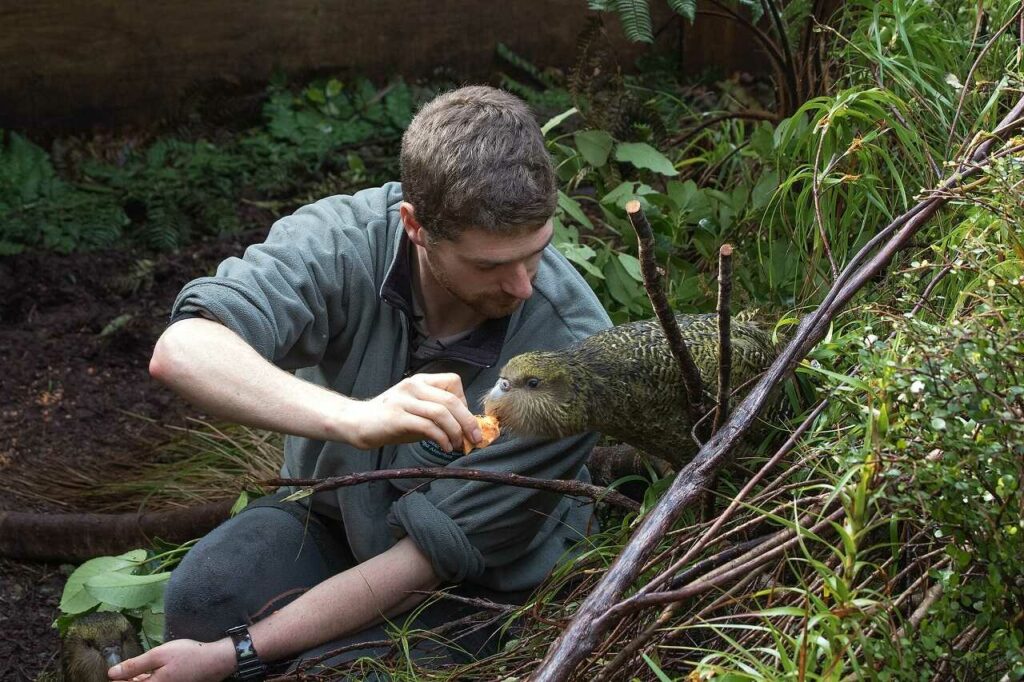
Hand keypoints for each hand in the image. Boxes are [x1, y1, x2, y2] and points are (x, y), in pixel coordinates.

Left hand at [107, 638, 234, 681]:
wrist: (214, 661)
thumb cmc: (187, 656)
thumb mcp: (159, 655)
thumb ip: (135, 665)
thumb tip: (112, 673)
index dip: (116, 681)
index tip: (108, 675)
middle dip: (126, 681)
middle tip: (116, 674)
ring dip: (136, 681)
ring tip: (127, 674)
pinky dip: (147, 680)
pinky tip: (144, 674)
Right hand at [348, 373, 481, 451]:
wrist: (357, 422)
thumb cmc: (391, 420)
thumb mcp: (417, 412)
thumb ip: (438, 416)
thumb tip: (466, 430)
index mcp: (420, 381)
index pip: (453, 382)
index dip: (465, 403)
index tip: (466, 422)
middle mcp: (413, 386)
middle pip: (451, 400)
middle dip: (468, 421)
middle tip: (475, 438)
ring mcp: (403, 400)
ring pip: (441, 412)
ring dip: (456, 432)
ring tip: (458, 445)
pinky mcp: (396, 417)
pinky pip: (427, 426)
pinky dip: (441, 438)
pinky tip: (444, 447)